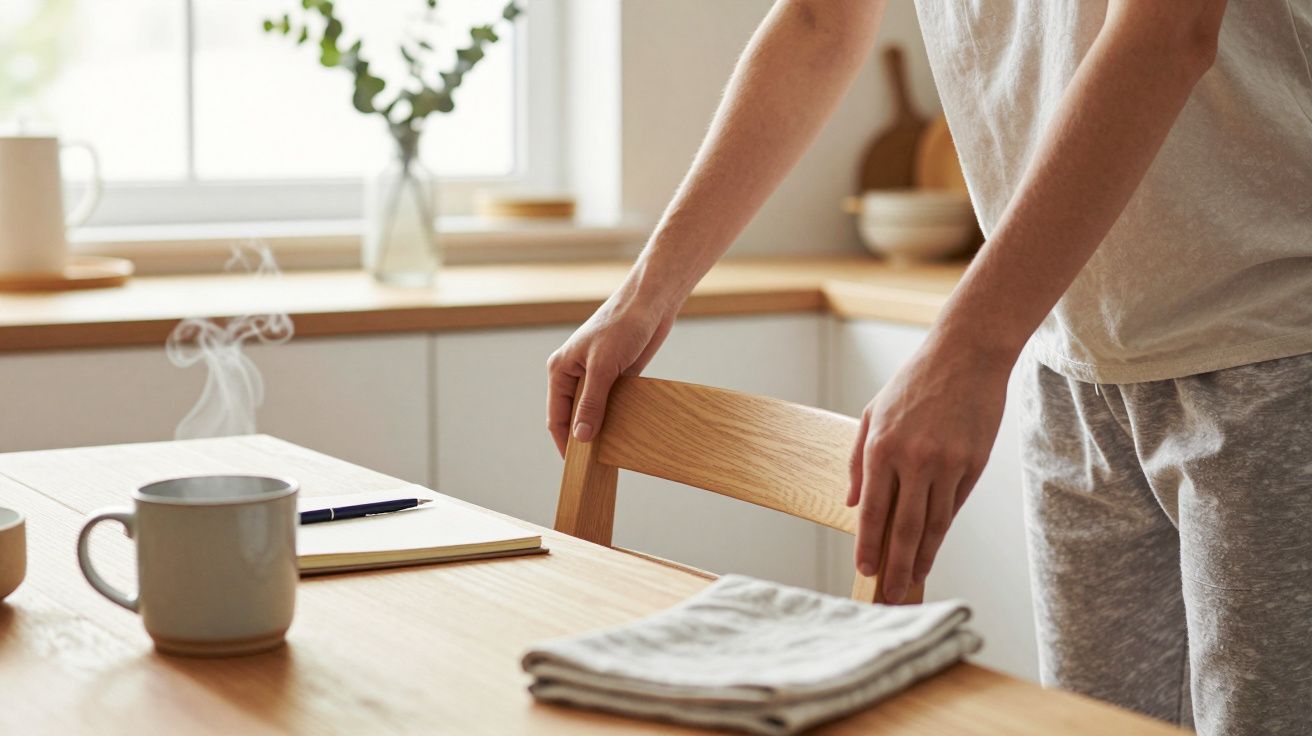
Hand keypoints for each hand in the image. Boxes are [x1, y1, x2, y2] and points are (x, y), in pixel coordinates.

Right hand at [547, 292, 675, 456]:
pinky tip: (626, 432)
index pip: (556, 416)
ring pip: (594, 411)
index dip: (564, 442)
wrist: (650, 304)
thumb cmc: (622, 326)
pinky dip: (617, 416)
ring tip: (611, 452)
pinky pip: (612, 403)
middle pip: (574, 416)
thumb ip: (592, 403)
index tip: (576, 467)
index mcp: (560, 369)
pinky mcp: (617, 376)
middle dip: (583, 438)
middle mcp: (574, 374)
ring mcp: (596, 376)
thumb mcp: (604, 368)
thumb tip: (582, 437)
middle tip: (596, 465)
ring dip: (601, 428)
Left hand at [847, 339, 1010, 602]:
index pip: (874, 510)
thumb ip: (859, 461)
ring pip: (934, 523)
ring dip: (922, 557)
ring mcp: (948, 463)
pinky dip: (942, 531)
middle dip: (896, 566)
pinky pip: (954, 506)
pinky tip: (933, 548)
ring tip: (913, 581)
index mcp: (883, 446)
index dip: (869, 545)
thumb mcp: (873, 414)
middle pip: (904, 527)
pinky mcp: (974, 464)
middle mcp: (915, 459)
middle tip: (890, 595)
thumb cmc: (914, 384)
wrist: (966, 356)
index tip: (865, 570)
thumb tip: (854, 504)